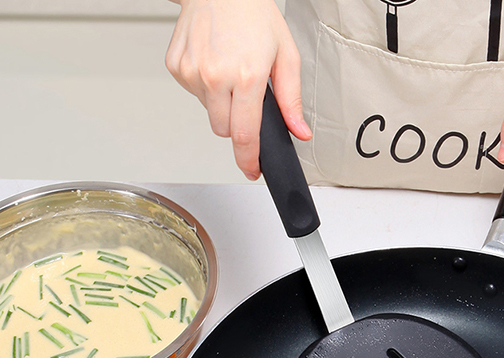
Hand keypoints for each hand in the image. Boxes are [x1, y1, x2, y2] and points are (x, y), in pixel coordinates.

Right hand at [165, 0, 310, 180]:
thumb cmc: (253, 15)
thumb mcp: (286, 56)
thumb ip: (292, 100)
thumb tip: (299, 131)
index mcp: (245, 77)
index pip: (245, 135)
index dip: (249, 159)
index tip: (251, 170)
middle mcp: (215, 76)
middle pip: (225, 131)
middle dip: (238, 124)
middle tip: (246, 96)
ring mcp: (192, 72)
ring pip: (210, 114)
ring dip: (222, 104)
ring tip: (230, 71)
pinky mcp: (176, 66)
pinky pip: (194, 95)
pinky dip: (206, 87)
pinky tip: (214, 63)